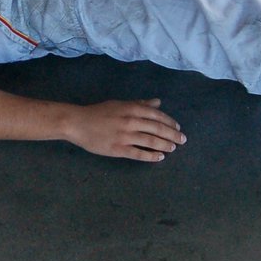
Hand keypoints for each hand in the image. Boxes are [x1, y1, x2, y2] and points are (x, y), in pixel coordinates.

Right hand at [63, 98, 185, 161]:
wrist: (78, 123)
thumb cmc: (99, 112)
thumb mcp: (120, 104)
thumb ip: (139, 104)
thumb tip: (157, 102)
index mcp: (132, 108)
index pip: (157, 115)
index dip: (169, 122)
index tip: (178, 128)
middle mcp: (131, 121)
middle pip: (157, 129)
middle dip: (172, 135)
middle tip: (182, 141)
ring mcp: (125, 136)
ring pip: (151, 141)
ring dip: (165, 145)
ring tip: (172, 148)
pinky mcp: (118, 149)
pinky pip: (139, 153)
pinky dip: (151, 156)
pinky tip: (159, 157)